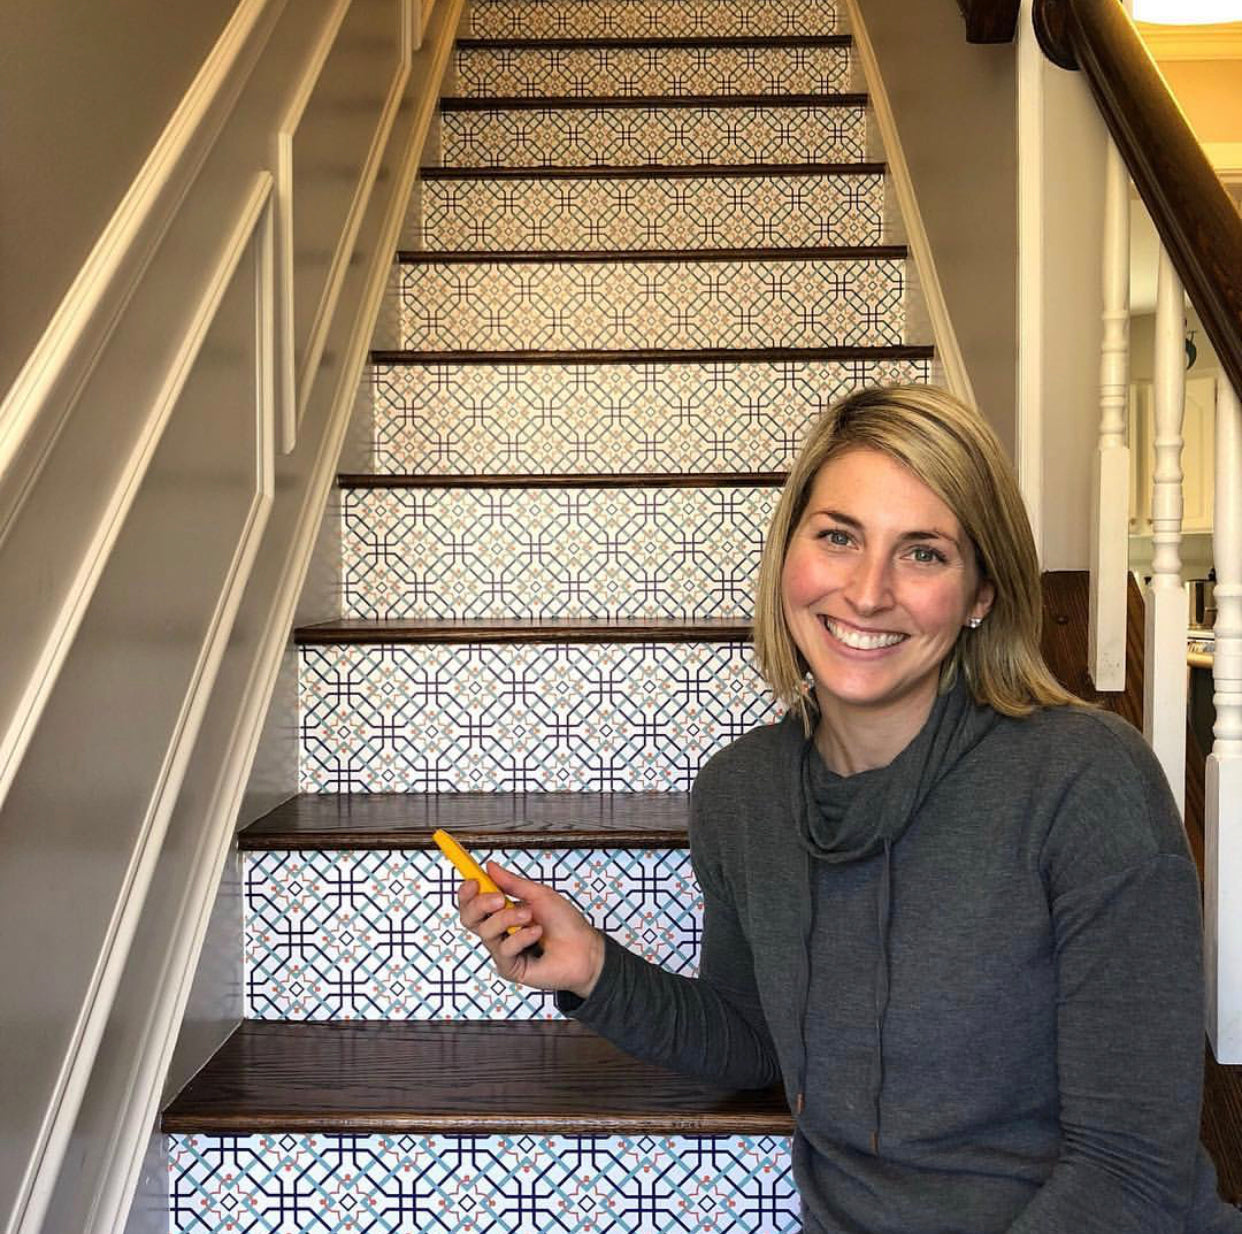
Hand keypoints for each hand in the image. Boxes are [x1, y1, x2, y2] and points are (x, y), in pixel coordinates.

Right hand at [457, 862, 605, 998]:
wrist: (585, 948)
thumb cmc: (565, 922)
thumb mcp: (538, 895)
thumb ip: (512, 883)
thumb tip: (489, 866)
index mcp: (502, 912)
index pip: (473, 903)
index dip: (467, 892)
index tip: (473, 880)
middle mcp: (499, 931)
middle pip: (469, 919)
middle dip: (480, 904)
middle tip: (499, 898)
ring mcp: (503, 950)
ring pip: (486, 932)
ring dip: (508, 919)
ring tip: (530, 916)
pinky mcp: (510, 968)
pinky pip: (504, 950)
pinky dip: (521, 937)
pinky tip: (537, 934)